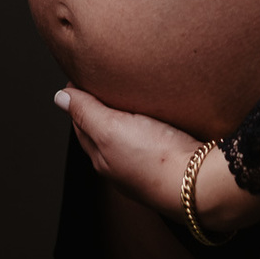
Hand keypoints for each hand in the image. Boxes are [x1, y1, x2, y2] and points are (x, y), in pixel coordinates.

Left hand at [54, 84, 259, 232]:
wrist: (200, 185)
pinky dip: (147, 123)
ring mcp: (146, 167)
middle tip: (105, 76)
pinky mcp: (170, 162)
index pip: (81, 122)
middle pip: (102, 130)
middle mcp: (121, 166)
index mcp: (101, 158)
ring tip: (132, 91)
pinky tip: (158, 114)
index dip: (80, 97)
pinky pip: (150, 139)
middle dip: (98, 106)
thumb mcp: (111, 129)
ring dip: (125, 115)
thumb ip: (86, 112)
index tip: (85, 73)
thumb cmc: (155, 158)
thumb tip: (59, 97)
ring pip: (127, 135)